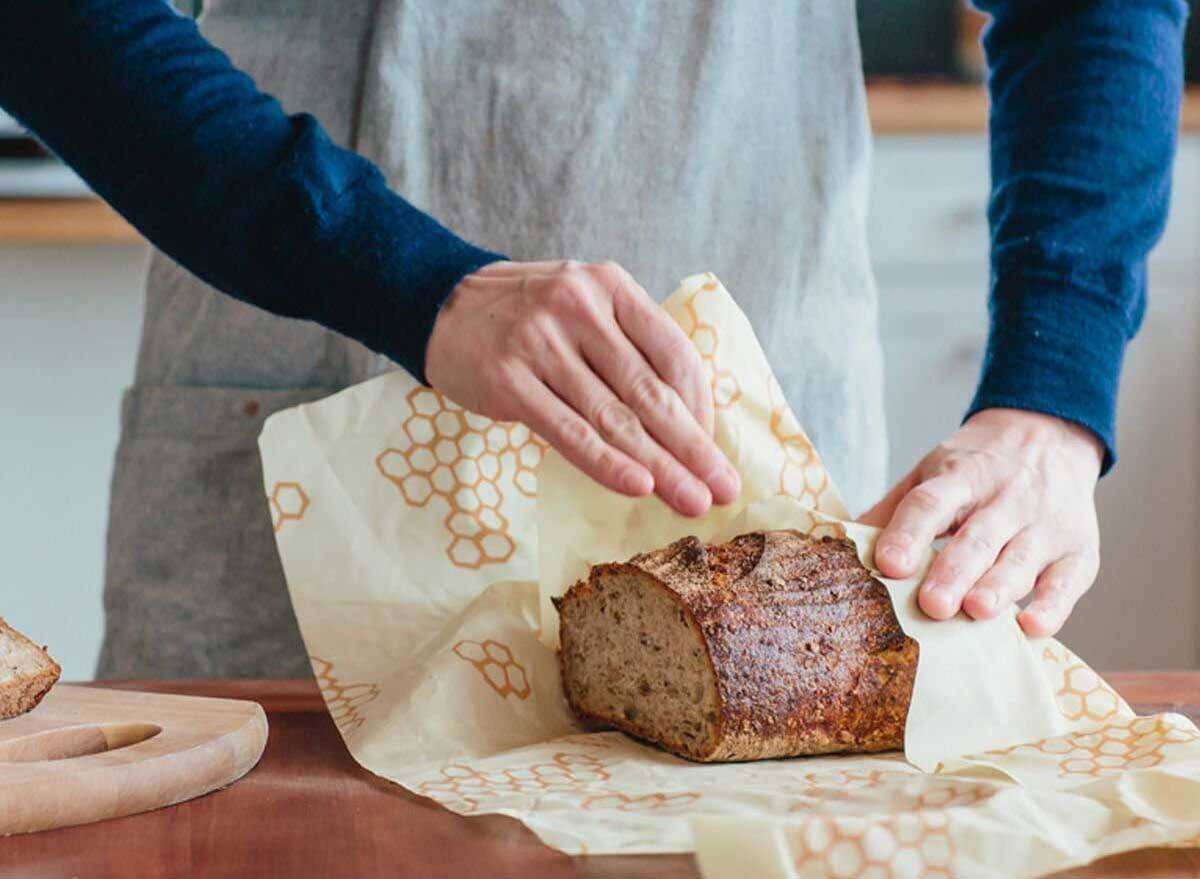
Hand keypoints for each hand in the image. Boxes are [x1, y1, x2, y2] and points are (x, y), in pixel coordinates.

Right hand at [425, 260, 740, 516]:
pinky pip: (568, 431)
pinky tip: (638, 487)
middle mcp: (579, 307)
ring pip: (613, 417)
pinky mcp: (508, 380)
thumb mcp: (584, 306)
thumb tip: (688, 423)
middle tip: (724, 490)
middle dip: (693, 448)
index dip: (701, 409)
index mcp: (610, 286)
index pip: (673, 353)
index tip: (713, 453)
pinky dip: (606, 463)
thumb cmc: (527, 316)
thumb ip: (629, 347)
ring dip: (660, 467)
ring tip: (692, 502)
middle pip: (649, 392)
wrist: (440, 304)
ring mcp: (540, 342)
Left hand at [861, 408, 1102, 635]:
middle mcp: (1005, 498)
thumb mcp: (930, 473)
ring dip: (1000, 587)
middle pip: (977, 537)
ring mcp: (1045, 524)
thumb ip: (892, 509)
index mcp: (959, 477)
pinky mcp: (1079, 551)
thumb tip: (840, 544)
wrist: (1048, 434)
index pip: (930, 504)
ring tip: (976, 612)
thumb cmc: (974, 467)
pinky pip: (1068, 581)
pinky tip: (1032, 628)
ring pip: (1021, 559)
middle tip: (931, 605)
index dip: (908, 534)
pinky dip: (1053, 606)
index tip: (887, 564)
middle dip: (954, 572)